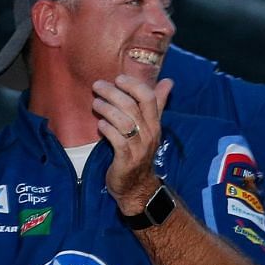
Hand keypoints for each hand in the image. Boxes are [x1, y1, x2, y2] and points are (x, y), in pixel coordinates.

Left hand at [96, 75, 170, 210]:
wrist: (136, 186)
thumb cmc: (139, 151)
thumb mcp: (149, 127)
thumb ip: (157, 104)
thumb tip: (168, 82)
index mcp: (155, 123)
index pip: (149, 98)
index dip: (134, 85)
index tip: (119, 78)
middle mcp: (149, 133)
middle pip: (133, 107)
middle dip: (113, 93)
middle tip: (98, 85)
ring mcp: (139, 147)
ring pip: (124, 122)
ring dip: (107, 109)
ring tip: (96, 103)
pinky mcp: (126, 159)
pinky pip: (117, 140)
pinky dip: (107, 129)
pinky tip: (99, 125)